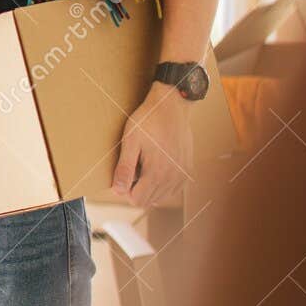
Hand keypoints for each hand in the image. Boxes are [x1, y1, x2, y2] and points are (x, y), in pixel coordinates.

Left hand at [112, 82, 192, 207]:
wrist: (172, 105)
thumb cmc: (149, 120)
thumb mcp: (131, 141)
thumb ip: (125, 168)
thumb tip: (118, 191)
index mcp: (157, 173)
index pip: (137, 200)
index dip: (126, 190)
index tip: (124, 173)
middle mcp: (173, 178)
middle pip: (148, 200)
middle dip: (137, 189)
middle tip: (134, 166)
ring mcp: (182, 175)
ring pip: (161, 197)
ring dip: (150, 187)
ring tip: (145, 164)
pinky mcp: (187, 169)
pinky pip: (173, 189)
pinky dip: (163, 184)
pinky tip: (157, 167)